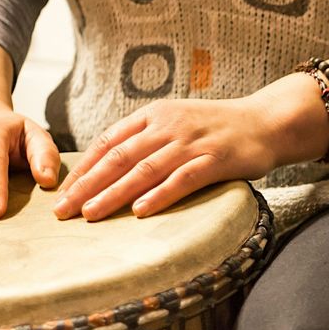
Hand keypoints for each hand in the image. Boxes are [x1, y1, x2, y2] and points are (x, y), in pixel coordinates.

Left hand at [52, 91, 305, 220]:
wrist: (267, 122)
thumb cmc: (219, 128)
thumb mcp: (177, 123)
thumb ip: (147, 139)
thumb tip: (110, 168)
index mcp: (154, 115)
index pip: (109, 142)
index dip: (82, 168)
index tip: (61, 192)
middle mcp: (168, 126)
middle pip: (118, 158)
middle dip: (87, 185)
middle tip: (63, 211)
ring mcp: (191, 143)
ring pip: (144, 170)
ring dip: (113, 194)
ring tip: (90, 214)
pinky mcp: (215, 160)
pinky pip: (182, 180)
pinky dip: (159, 196)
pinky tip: (140, 211)